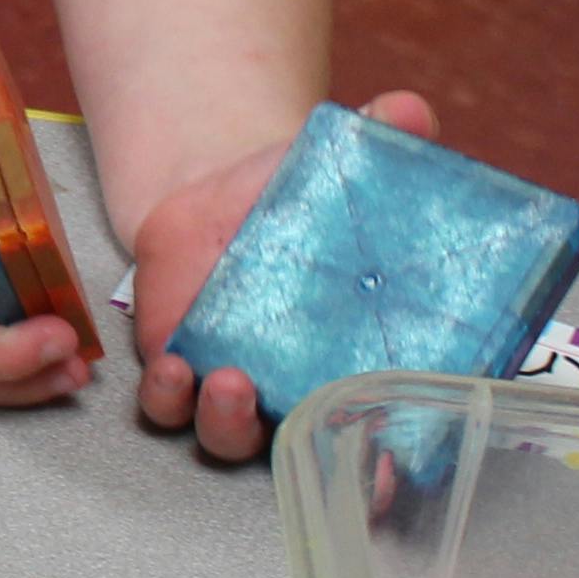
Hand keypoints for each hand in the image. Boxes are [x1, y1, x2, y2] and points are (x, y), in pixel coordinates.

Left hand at [124, 87, 439, 462]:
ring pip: (232, 439)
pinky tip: (172, 366)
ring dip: (229, 423)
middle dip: (315, 461)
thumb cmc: (301, 193)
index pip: (391, 431)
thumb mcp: (342, 168)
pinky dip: (167, 395)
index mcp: (363, 358)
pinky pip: (168, 404)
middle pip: (315, 456)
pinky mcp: (180, 366)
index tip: (392, 467)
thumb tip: (410, 110)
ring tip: (227, 381)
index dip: (393, 461)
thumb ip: (383, 143)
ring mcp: (241, 386)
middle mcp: (305, 388)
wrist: (222, 189)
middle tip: (309, 425)